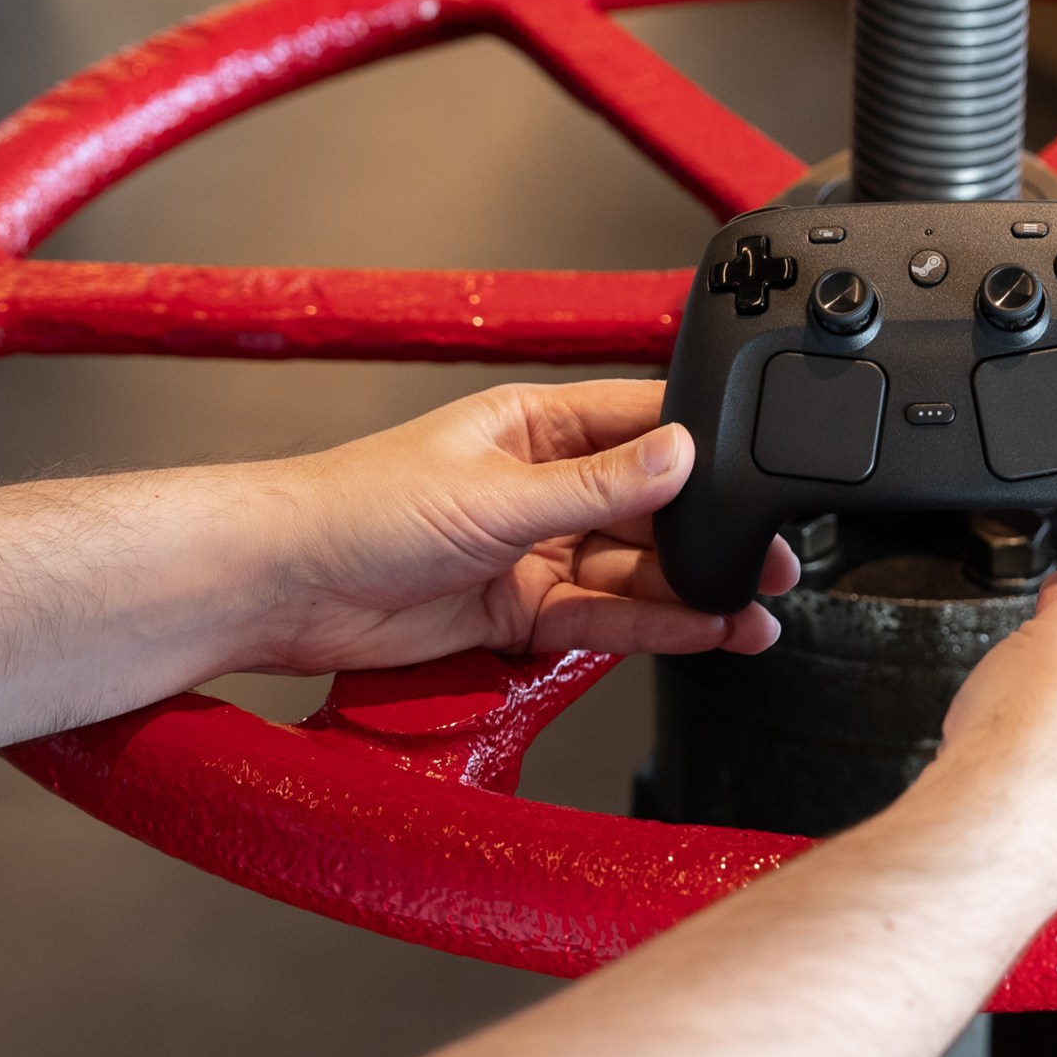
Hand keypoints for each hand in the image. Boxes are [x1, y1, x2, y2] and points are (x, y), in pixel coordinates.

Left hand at [247, 381, 798, 674]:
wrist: (283, 588)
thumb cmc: (356, 508)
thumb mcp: (496, 491)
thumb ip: (599, 485)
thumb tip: (681, 453)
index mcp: (535, 425)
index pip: (641, 425)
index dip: (703, 450)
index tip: (758, 473)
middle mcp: (541, 485)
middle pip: (649, 510)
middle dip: (712, 535)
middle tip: (773, 557)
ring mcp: (532, 551)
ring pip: (633, 570)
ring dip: (693, 590)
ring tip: (755, 610)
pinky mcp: (519, 613)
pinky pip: (602, 618)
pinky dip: (652, 627)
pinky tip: (702, 631)